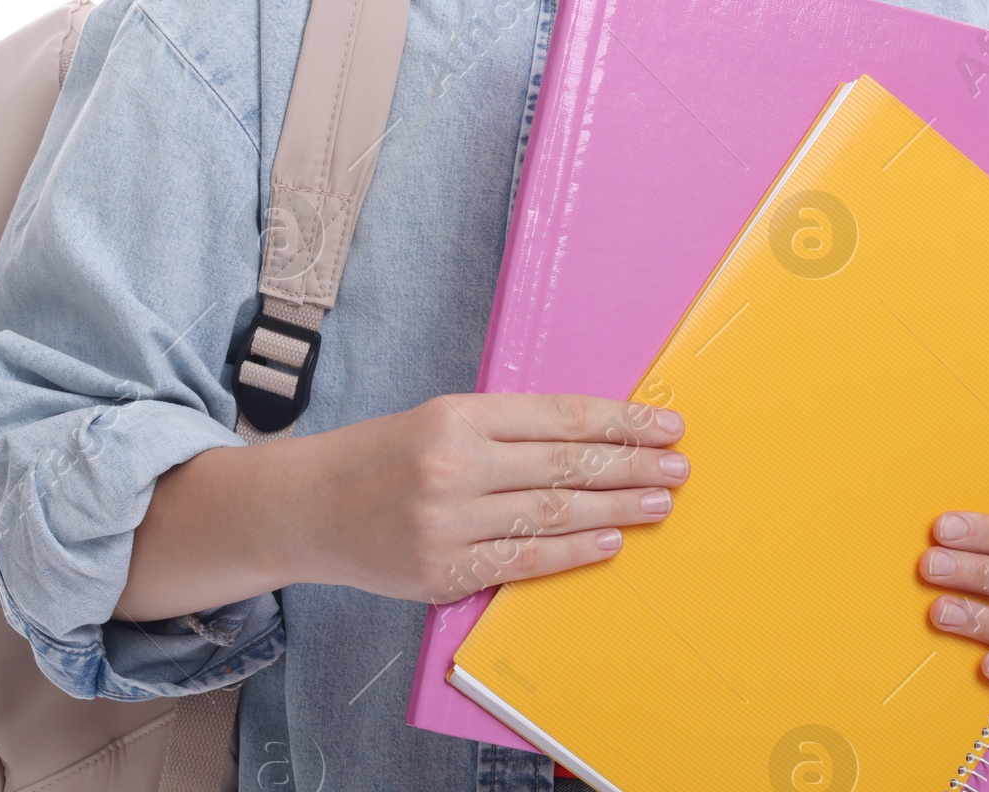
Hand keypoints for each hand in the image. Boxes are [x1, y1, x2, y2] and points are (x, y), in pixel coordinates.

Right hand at [290, 392, 690, 604]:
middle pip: (565, 466)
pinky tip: (610, 541)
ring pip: (552, 514)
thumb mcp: (441, 418)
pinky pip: (523, 561)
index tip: (664, 424)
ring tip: (660, 502)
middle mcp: (455, 467)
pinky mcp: (442, 572)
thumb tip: (592, 437)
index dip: (619, 421)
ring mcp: (448, 523)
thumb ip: (507, 429)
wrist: (308, 507)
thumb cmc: (385, 455)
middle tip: (679, 466)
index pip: (559, 416)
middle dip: (632, 465)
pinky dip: (572, 551)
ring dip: (616, 509)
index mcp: (458, 416)